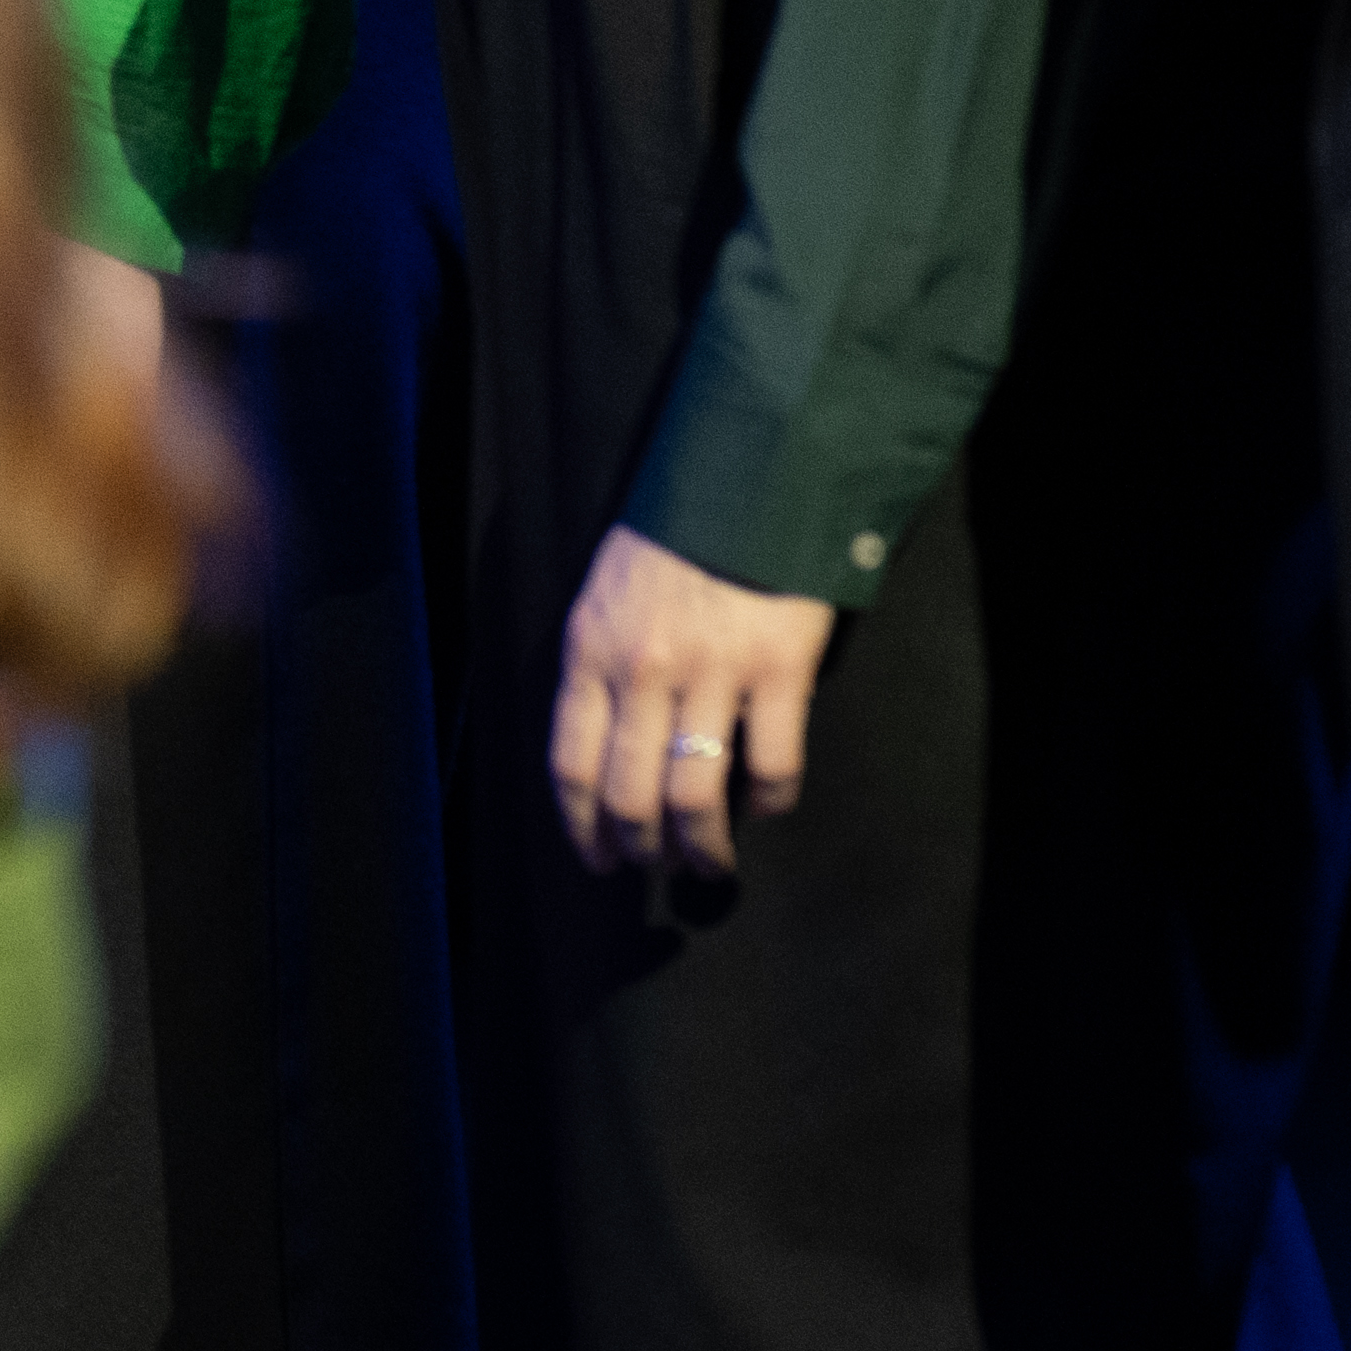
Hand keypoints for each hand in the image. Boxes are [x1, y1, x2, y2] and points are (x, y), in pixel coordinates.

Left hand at [550, 520, 838, 880]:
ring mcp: (713, 672)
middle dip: (644, 849)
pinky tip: (766, 809)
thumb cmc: (667, 545)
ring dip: (704, 848)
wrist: (742, 482)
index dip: (582, 828)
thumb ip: (598, 672)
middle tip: (660, 868)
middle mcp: (644, 670)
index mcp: (590, 652)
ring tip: (711, 863)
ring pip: (696, 796)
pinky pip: (773, 766)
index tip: (598, 860)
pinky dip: (770, 804)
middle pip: (631, 795)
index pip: (570, 765)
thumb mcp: (603, 600)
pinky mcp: (780, 671)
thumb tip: (602, 755)